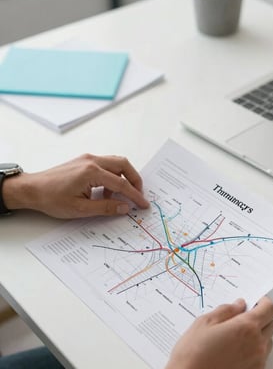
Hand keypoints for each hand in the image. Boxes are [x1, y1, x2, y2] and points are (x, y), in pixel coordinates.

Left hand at [2, 154, 149, 217]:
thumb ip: (106, 207)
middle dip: (134, 180)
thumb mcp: (81, 209)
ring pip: (115, 163)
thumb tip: (125, 207)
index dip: (135, 195)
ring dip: (123, 178)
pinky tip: (105, 192)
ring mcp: (87, 159)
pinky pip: (105, 165)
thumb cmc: (52, 199)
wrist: (32, 189)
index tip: (144, 204)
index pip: (121, 184)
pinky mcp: (83, 161)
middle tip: (138, 195)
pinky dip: (112, 176)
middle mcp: (92, 161)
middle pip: (123, 165)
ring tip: (119, 197)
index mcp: (92, 172)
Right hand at [122, 297, 272, 368]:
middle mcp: (257, 345)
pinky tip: (234, 353)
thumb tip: (240, 305)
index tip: (255, 301)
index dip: (264, 302)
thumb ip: (226, 310)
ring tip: (236, 336)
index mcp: (246, 327)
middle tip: (242, 317)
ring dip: (258, 335)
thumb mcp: (204, 322)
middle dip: (261, 317)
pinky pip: (261, 359)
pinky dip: (253, 352)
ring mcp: (257, 363)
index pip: (269, 309)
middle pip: (271, 325)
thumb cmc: (193, 354)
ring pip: (267, 342)